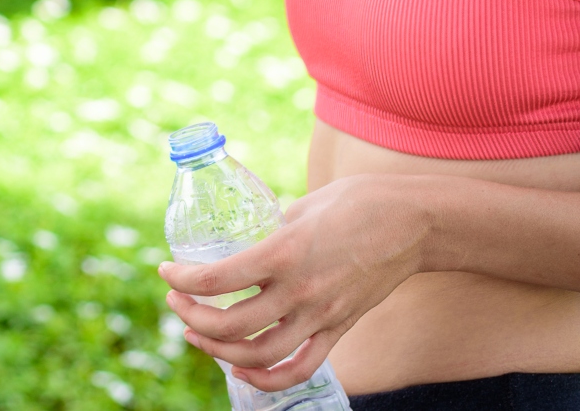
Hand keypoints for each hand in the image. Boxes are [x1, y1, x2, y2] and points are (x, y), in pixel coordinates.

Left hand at [157, 175, 429, 392]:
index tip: (166, 270)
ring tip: (196, 334)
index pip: (217, 278)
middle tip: (176, 301)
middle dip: (191, 316)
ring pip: (258, 355)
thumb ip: (270, 232)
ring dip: (218, 349)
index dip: (182, 278)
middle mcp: (300, 290)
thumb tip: (242, 245)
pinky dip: (265, 378)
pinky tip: (241, 367)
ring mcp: (321, 315)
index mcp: (284, 252)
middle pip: (230, 324)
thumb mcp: (300, 207)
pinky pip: (298, 368)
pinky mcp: (338, 328)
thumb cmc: (355, 202)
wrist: (413, 222)